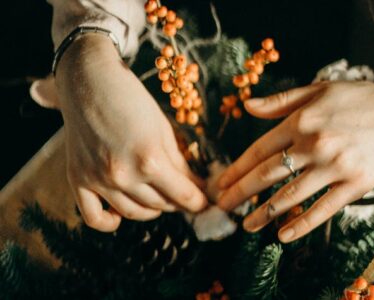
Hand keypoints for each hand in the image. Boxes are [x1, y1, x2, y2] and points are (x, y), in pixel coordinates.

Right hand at [56, 34, 206, 231]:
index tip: (205, 203)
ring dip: (153, 211)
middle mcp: (123, 175)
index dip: (198, 201)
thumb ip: (178, 162)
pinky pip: (93, 217)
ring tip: (161, 201)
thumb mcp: (163, 129)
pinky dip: (110, 223)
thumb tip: (195, 186)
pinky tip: (120, 218)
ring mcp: (98, 180)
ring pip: (134, 213)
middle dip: (178, 203)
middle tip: (184, 197)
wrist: (89, 81)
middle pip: (160, 205)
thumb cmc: (132, 99)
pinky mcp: (78, 179)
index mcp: (150, 159)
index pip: (182, 195)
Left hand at [217, 77, 373, 242]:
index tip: (222, 183)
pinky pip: (323, 209)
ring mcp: (336, 166)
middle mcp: (315, 144)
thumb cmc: (358, 99)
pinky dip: (301, 224)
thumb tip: (246, 106)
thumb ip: (280, 101)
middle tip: (223, 206)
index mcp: (302, 121)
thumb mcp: (318, 90)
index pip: (259, 150)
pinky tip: (282, 235)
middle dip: (241, 193)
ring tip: (247, 226)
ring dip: (265, 213)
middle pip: (268, 174)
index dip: (237, 169)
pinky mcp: (356, 184)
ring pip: (291, 195)